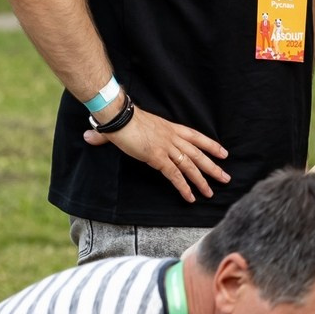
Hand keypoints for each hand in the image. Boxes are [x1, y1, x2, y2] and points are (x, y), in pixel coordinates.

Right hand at [86, 104, 231, 201]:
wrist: (118, 116)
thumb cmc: (120, 118)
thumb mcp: (126, 126)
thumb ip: (111, 135)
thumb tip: (89, 137)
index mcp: (170, 128)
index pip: (196, 137)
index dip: (211, 146)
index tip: (224, 153)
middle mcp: (172, 138)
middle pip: (198, 154)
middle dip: (213, 167)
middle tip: (225, 178)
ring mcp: (166, 148)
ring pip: (190, 166)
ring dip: (202, 181)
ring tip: (211, 193)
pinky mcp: (158, 158)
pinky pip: (175, 175)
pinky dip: (184, 187)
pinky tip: (190, 197)